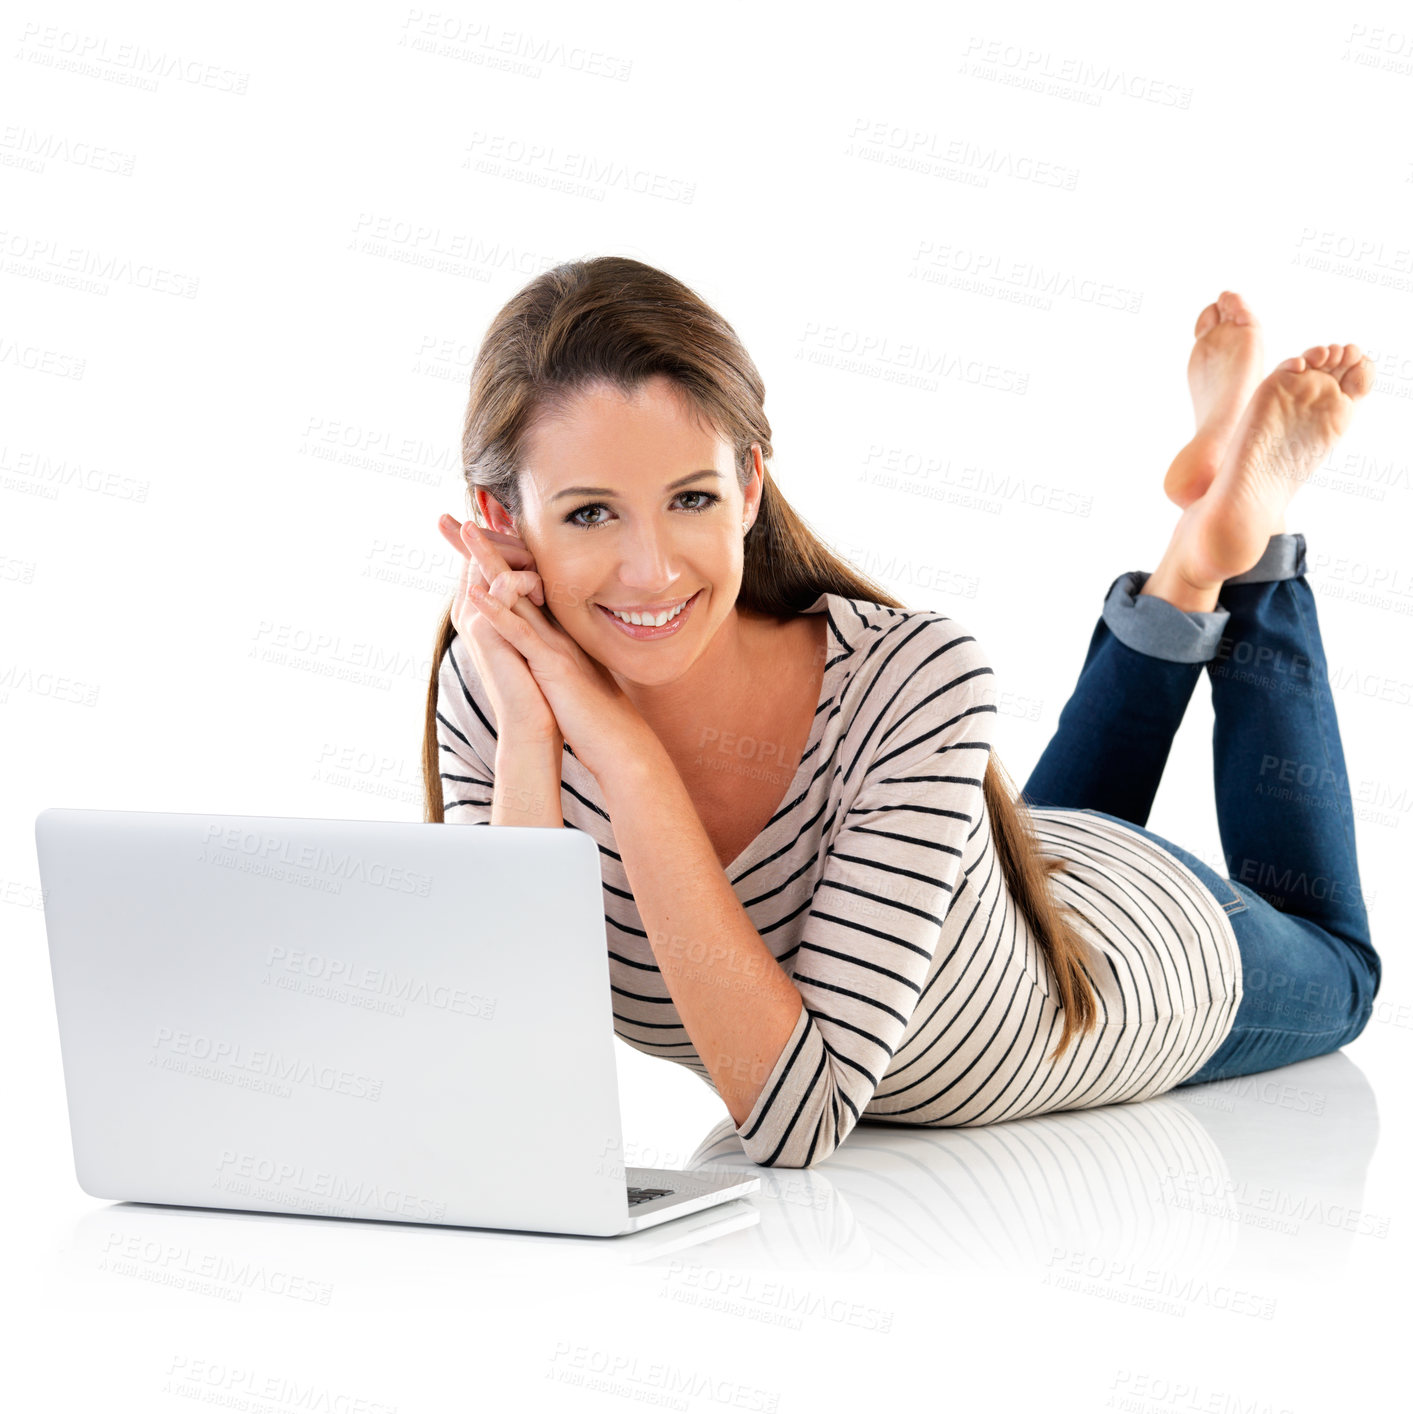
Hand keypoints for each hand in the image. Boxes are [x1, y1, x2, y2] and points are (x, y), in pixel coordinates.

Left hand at [443, 516, 651, 782]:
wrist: (618, 742)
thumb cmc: (594, 715)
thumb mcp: (569, 676)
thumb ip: (556, 657)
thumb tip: (538, 652)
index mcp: (556, 630)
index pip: (521, 584)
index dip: (496, 559)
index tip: (471, 534)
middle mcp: (555, 628)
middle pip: (514, 576)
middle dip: (483, 547)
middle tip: (451, 520)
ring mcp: (554, 642)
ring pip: (516, 592)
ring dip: (488, 560)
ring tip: (462, 531)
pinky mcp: (553, 664)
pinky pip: (521, 632)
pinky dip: (497, 610)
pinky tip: (475, 592)